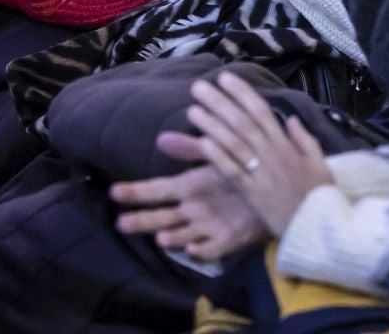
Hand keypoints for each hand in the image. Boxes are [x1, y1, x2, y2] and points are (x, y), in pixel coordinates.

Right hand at [112, 139, 266, 259]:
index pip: (155, 190)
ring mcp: (207, 227)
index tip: (114, 191)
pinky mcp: (227, 240)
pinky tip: (193, 249)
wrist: (274, 189)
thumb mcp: (216, 156)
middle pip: (161, 218)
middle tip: (121, 222)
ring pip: (182, 236)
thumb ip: (192, 149)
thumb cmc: (241, 170)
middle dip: (142, 221)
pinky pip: (212, 248)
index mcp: (188, 188)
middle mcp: (192, 210)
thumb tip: (162, 137)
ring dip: (172, 238)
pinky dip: (202, 250)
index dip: (135, 191)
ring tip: (160, 237)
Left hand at [184, 73, 332, 235]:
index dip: (242, 93)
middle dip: (220, 102)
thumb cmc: (318, 194)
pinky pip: (233, 171)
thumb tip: (289, 119)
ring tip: (193, 109)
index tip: (225, 77)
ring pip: (234, 143)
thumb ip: (303, 138)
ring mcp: (260, 173)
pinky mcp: (252, 193)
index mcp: (286, 144)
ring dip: (213, 125)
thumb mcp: (318, 161)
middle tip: (198, 86)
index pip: (261, 111)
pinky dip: (219, 156)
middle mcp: (271, 153)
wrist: (318, 225)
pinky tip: (202, 141)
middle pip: (242, 122)